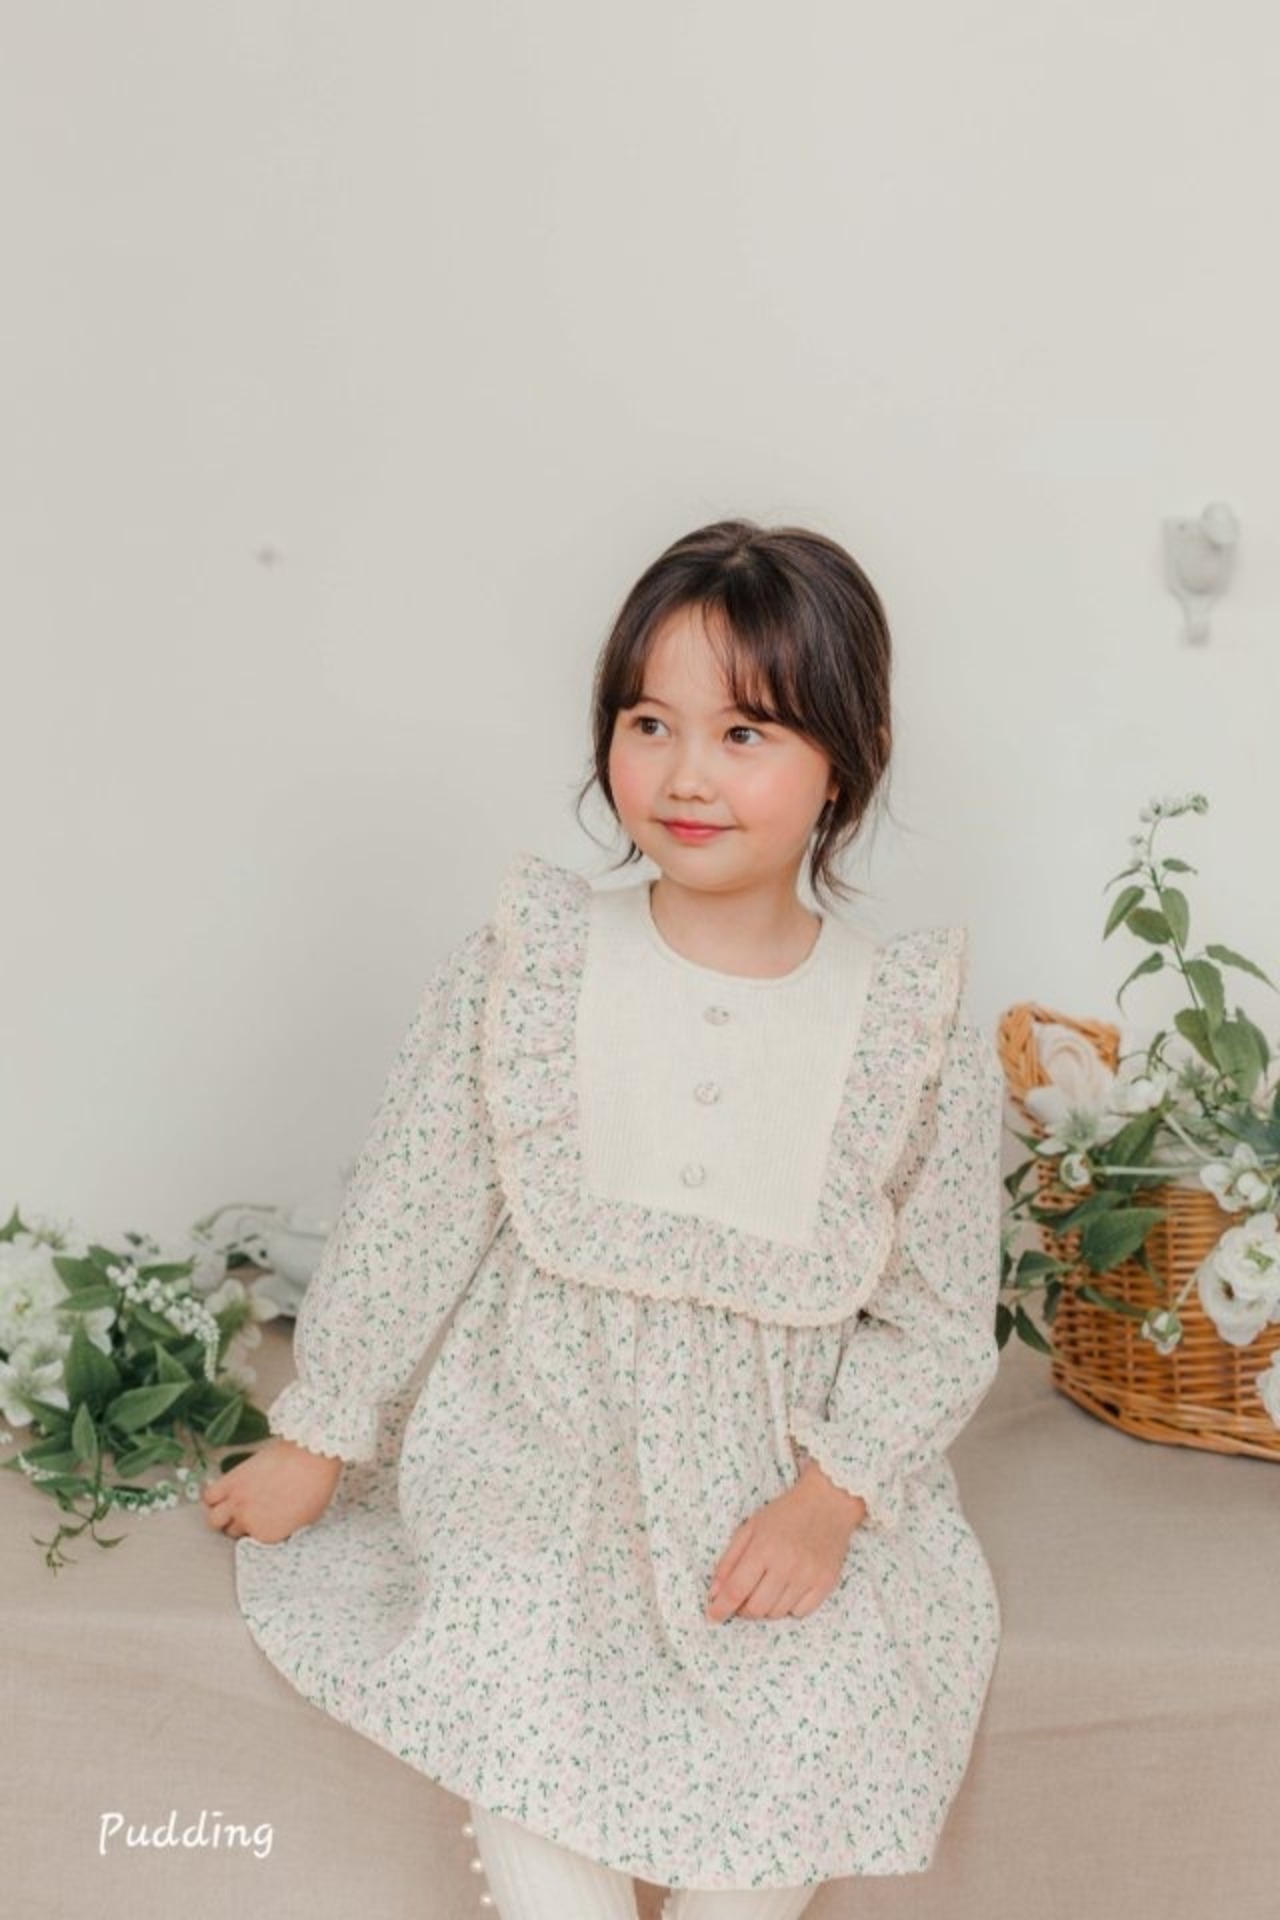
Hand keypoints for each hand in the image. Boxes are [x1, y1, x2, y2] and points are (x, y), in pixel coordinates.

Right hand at [201, 1435, 343, 1543]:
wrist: (311, 1454)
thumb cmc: (316, 1484)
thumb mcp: (308, 1519)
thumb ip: (286, 1529)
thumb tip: (278, 1528)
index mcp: (268, 1536)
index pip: (252, 1543)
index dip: (257, 1532)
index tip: (262, 1523)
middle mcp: (249, 1521)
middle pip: (231, 1533)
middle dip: (238, 1525)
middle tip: (247, 1514)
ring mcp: (237, 1501)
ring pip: (214, 1520)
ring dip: (221, 1516)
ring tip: (231, 1508)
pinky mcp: (231, 1481)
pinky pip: (208, 1496)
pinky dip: (212, 1497)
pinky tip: (224, 1493)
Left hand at [705, 1461, 866, 1623]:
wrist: (827, 1503)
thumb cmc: (785, 1514)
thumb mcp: (750, 1528)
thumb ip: (729, 1560)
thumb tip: (714, 1593)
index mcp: (763, 1548)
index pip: (736, 1589)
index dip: (721, 1607)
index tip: (713, 1616)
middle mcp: (786, 1565)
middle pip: (756, 1608)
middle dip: (744, 1608)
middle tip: (745, 1596)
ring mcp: (808, 1577)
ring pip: (777, 1613)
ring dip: (767, 1606)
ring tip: (769, 1586)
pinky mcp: (826, 1583)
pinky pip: (801, 1613)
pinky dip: (790, 1607)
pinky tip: (790, 1588)